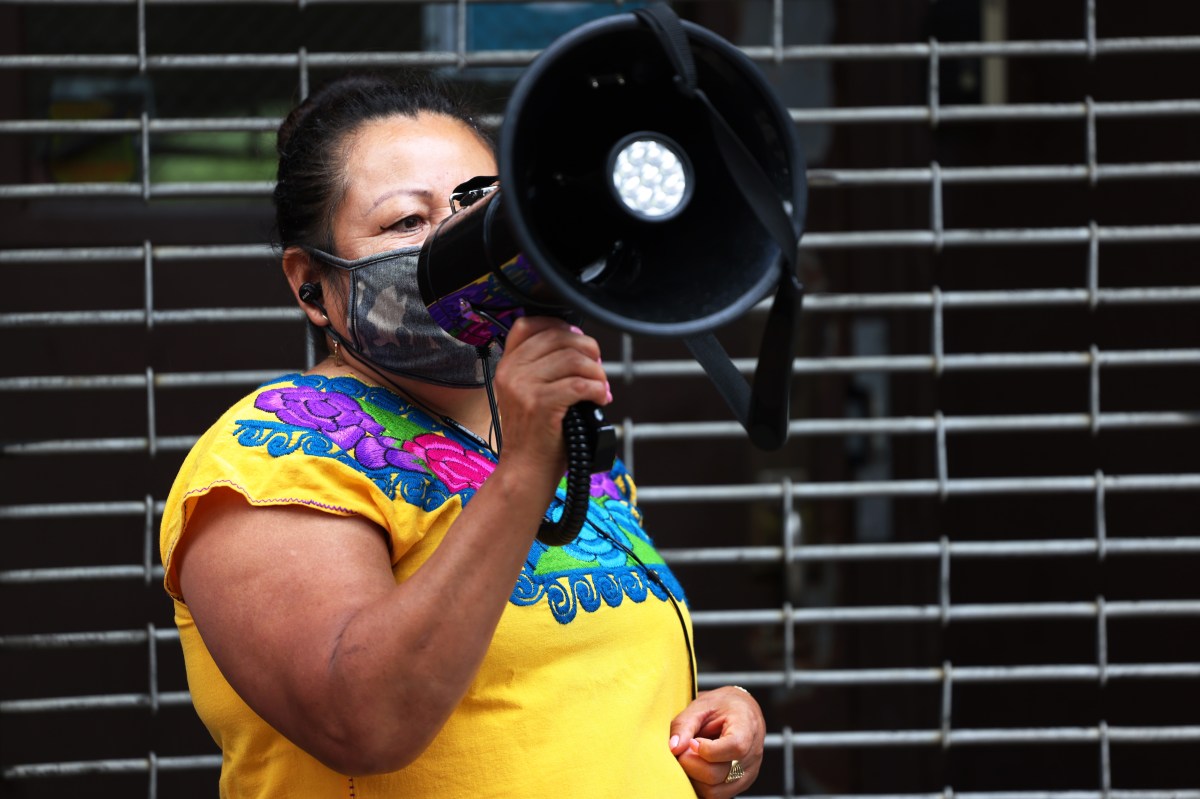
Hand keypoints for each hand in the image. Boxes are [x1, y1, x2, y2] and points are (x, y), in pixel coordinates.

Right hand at [492, 317, 609, 480]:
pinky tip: (600, 400)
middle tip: (597, 370)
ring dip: (596, 373)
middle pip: (558, 337)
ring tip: (600, 388)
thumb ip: (543, 367)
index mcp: (507, 365)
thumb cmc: (534, 435)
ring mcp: (523, 386)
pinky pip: (580, 384)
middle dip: (588, 349)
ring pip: (573, 359)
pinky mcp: (540, 403)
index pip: (529, 324)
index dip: (559, 325)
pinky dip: (597, 390)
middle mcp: (511, 371)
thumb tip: (581, 345)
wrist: (524, 470)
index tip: (578, 341)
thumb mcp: (526, 393)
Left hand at [668, 686, 764, 797]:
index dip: (708, 750)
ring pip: (716, 792)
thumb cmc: (722, 705)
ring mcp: (748, 773)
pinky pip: (716, 796)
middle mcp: (752, 755)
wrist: (742, 711)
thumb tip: (674, 748)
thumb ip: (685, 725)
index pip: (735, 747)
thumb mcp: (701, 705)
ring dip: (694, 778)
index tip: (693, 742)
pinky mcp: (739, 784)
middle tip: (683, 750)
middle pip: (720, 774)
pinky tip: (695, 768)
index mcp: (747, 727)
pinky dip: (700, 786)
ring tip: (689, 758)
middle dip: (692, 765)